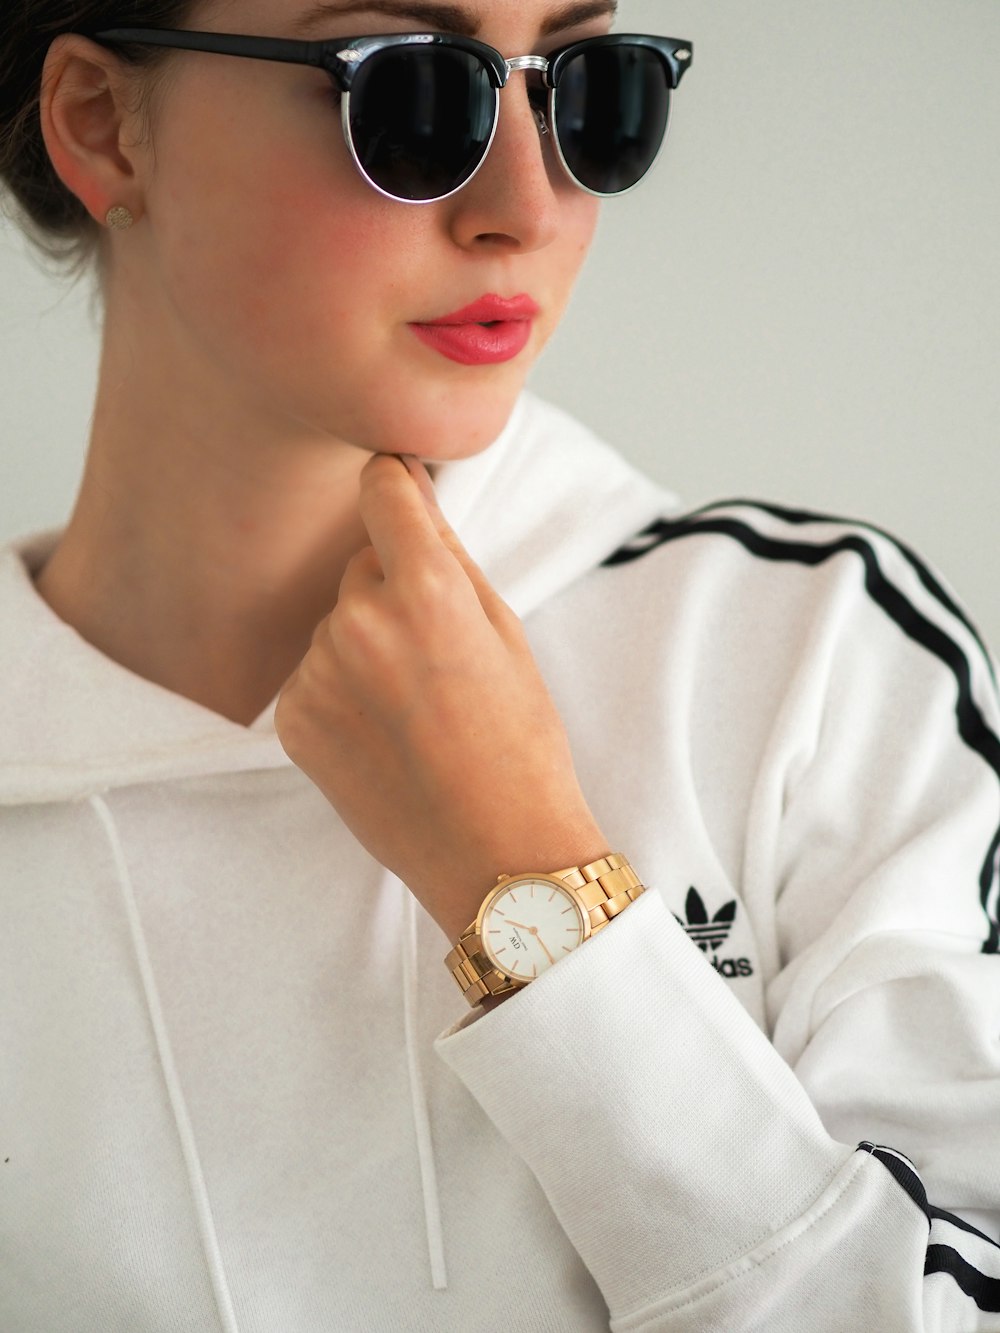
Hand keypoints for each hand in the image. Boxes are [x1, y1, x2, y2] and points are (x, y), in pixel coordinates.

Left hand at [274, 453, 608, 941]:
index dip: (392, 483)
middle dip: (392, 593)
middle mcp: (360, 621)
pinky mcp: (292, 719)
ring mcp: (318, 673)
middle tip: (439, 659)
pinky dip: (341, 695)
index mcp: (426, 590)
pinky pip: (313, 678)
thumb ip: (450, 558)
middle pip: (360, 569)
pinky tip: (383, 736)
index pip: (382, 490)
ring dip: (364, 648)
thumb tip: (413, 496)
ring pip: (336, 627)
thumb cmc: (521, 745)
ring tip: (415, 711)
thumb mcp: (506, 635)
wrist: (495, 853)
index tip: (394, 481)